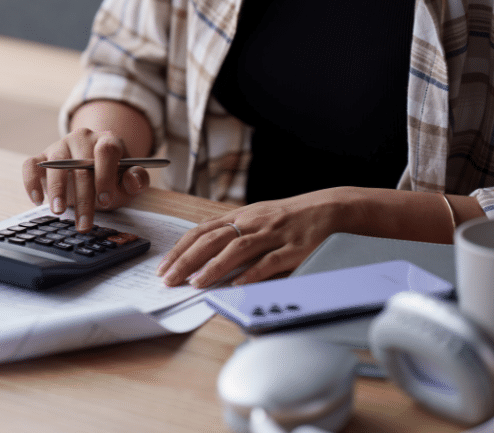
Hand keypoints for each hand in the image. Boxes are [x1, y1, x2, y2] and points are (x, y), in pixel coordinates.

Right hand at [22, 127, 149, 230]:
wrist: (93, 168)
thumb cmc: (112, 177)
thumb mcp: (129, 181)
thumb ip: (137, 180)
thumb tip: (133, 179)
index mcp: (107, 140)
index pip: (106, 151)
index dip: (105, 176)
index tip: (105, 201)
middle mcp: (82, 138)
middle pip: (80, 164)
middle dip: (83, 197)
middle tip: (84, 223)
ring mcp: (60, 146)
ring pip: (55, 164)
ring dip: (56, 190)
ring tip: (59, 212)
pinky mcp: (42, 156)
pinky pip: (31, 165)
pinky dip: (31, 182)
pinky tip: (37, 201)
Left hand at [156, 188, 364, 287]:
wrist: (330, 209)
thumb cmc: (290, 217)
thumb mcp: (257, 219)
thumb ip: (233, 235)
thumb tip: (202, 257)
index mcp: (241, 216)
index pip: (202, 231)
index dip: (180, 249)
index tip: (163, 267)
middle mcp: (253, 222)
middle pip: (213, 239)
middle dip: (187, 260)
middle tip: (169, 279)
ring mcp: (274, 234)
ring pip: (238, 249)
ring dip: (214, 267)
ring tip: (196, 283)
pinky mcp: (294, 248)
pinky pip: (271, 261)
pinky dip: (253, 272)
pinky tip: (237, 284)